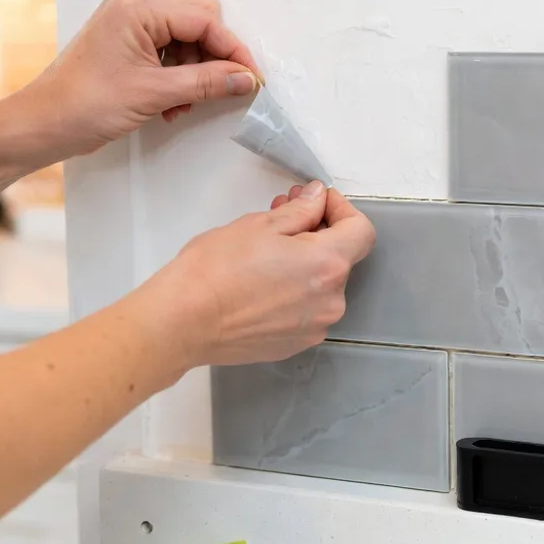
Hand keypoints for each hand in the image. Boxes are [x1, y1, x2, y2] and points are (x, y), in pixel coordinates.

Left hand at [21, 0, 260, 158]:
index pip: (205, 18)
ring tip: (185, 104)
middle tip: (221, 89)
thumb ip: (206, 82)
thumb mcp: (154, 94)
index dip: (232, 49)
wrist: (43, 124)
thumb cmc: (84, 105)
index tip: (251, 78)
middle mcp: (134, 6)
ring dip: (196, 71)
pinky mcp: (127, 40)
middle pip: (199, 21)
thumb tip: (246, 78)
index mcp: (138, 8)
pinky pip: (169, 49)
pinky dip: (179, 74)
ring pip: (187, 37)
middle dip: (214, 57)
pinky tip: (171, 103)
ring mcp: (129, 22)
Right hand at [136, 182, 376, 367]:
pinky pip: (305, 310)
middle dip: (316, 232)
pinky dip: (292, 291)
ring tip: (265, 251)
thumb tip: (317, 199)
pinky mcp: (294, 345)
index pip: (362, 231)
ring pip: (321, 285)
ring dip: (303, 263)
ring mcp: (314, 327)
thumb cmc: (215, 269)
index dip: (341, 209)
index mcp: (328, 265)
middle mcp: (331, 301)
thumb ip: (300, 211)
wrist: (182, 322)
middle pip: (340, 258)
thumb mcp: (259, 225)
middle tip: (281, 214)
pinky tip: (260, 283)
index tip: (316, 201)